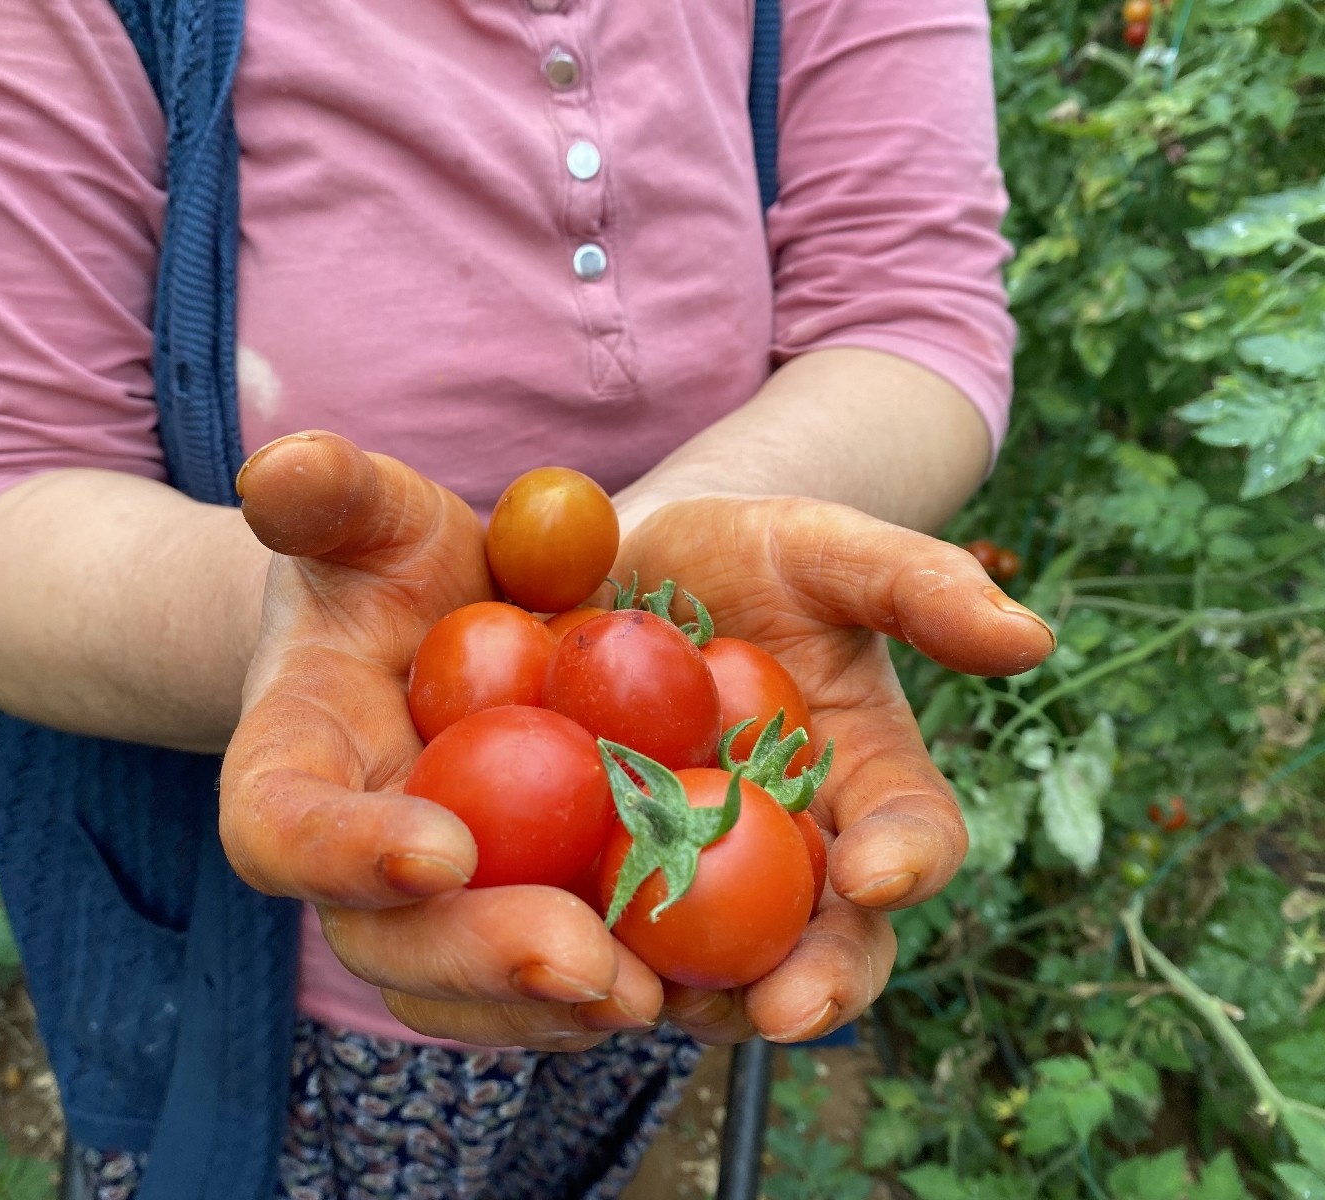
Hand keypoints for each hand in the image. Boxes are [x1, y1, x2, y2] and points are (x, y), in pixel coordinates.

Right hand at [219, 432, 664, 1049]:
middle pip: (384, 943)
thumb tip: (281, 468)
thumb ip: (330, 495)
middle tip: (581, 959)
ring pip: (466, 995)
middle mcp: (347, 864)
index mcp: (290, 768)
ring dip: (553, 1008)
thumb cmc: (390, 564)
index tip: (440, 847)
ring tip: (653, 995)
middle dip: (478, 960)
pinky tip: (696, 982)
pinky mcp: (508, 925)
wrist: (440, 625)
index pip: (280, 826)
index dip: (340, 852)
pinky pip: (546, 987)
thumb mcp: (369, 515)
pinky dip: (612, 990)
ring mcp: (427, 911)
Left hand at [608, 494, 1055, 1044]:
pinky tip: (547, 949)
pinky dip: (584, 947)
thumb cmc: (747, 557)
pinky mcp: (606, 879)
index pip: (913, 833)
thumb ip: (919, 587)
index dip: (909, 858)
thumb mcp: (827, 552)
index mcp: (865, 783)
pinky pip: (602, 930)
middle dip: (813, 981)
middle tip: (781, 1007)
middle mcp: (794, 852)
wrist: (633, 568)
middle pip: (826, 939)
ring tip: (656, 1001)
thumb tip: (1031, 637)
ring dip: (694, 994)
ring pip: (713, 964)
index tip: (880, 872)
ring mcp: (699, 876)